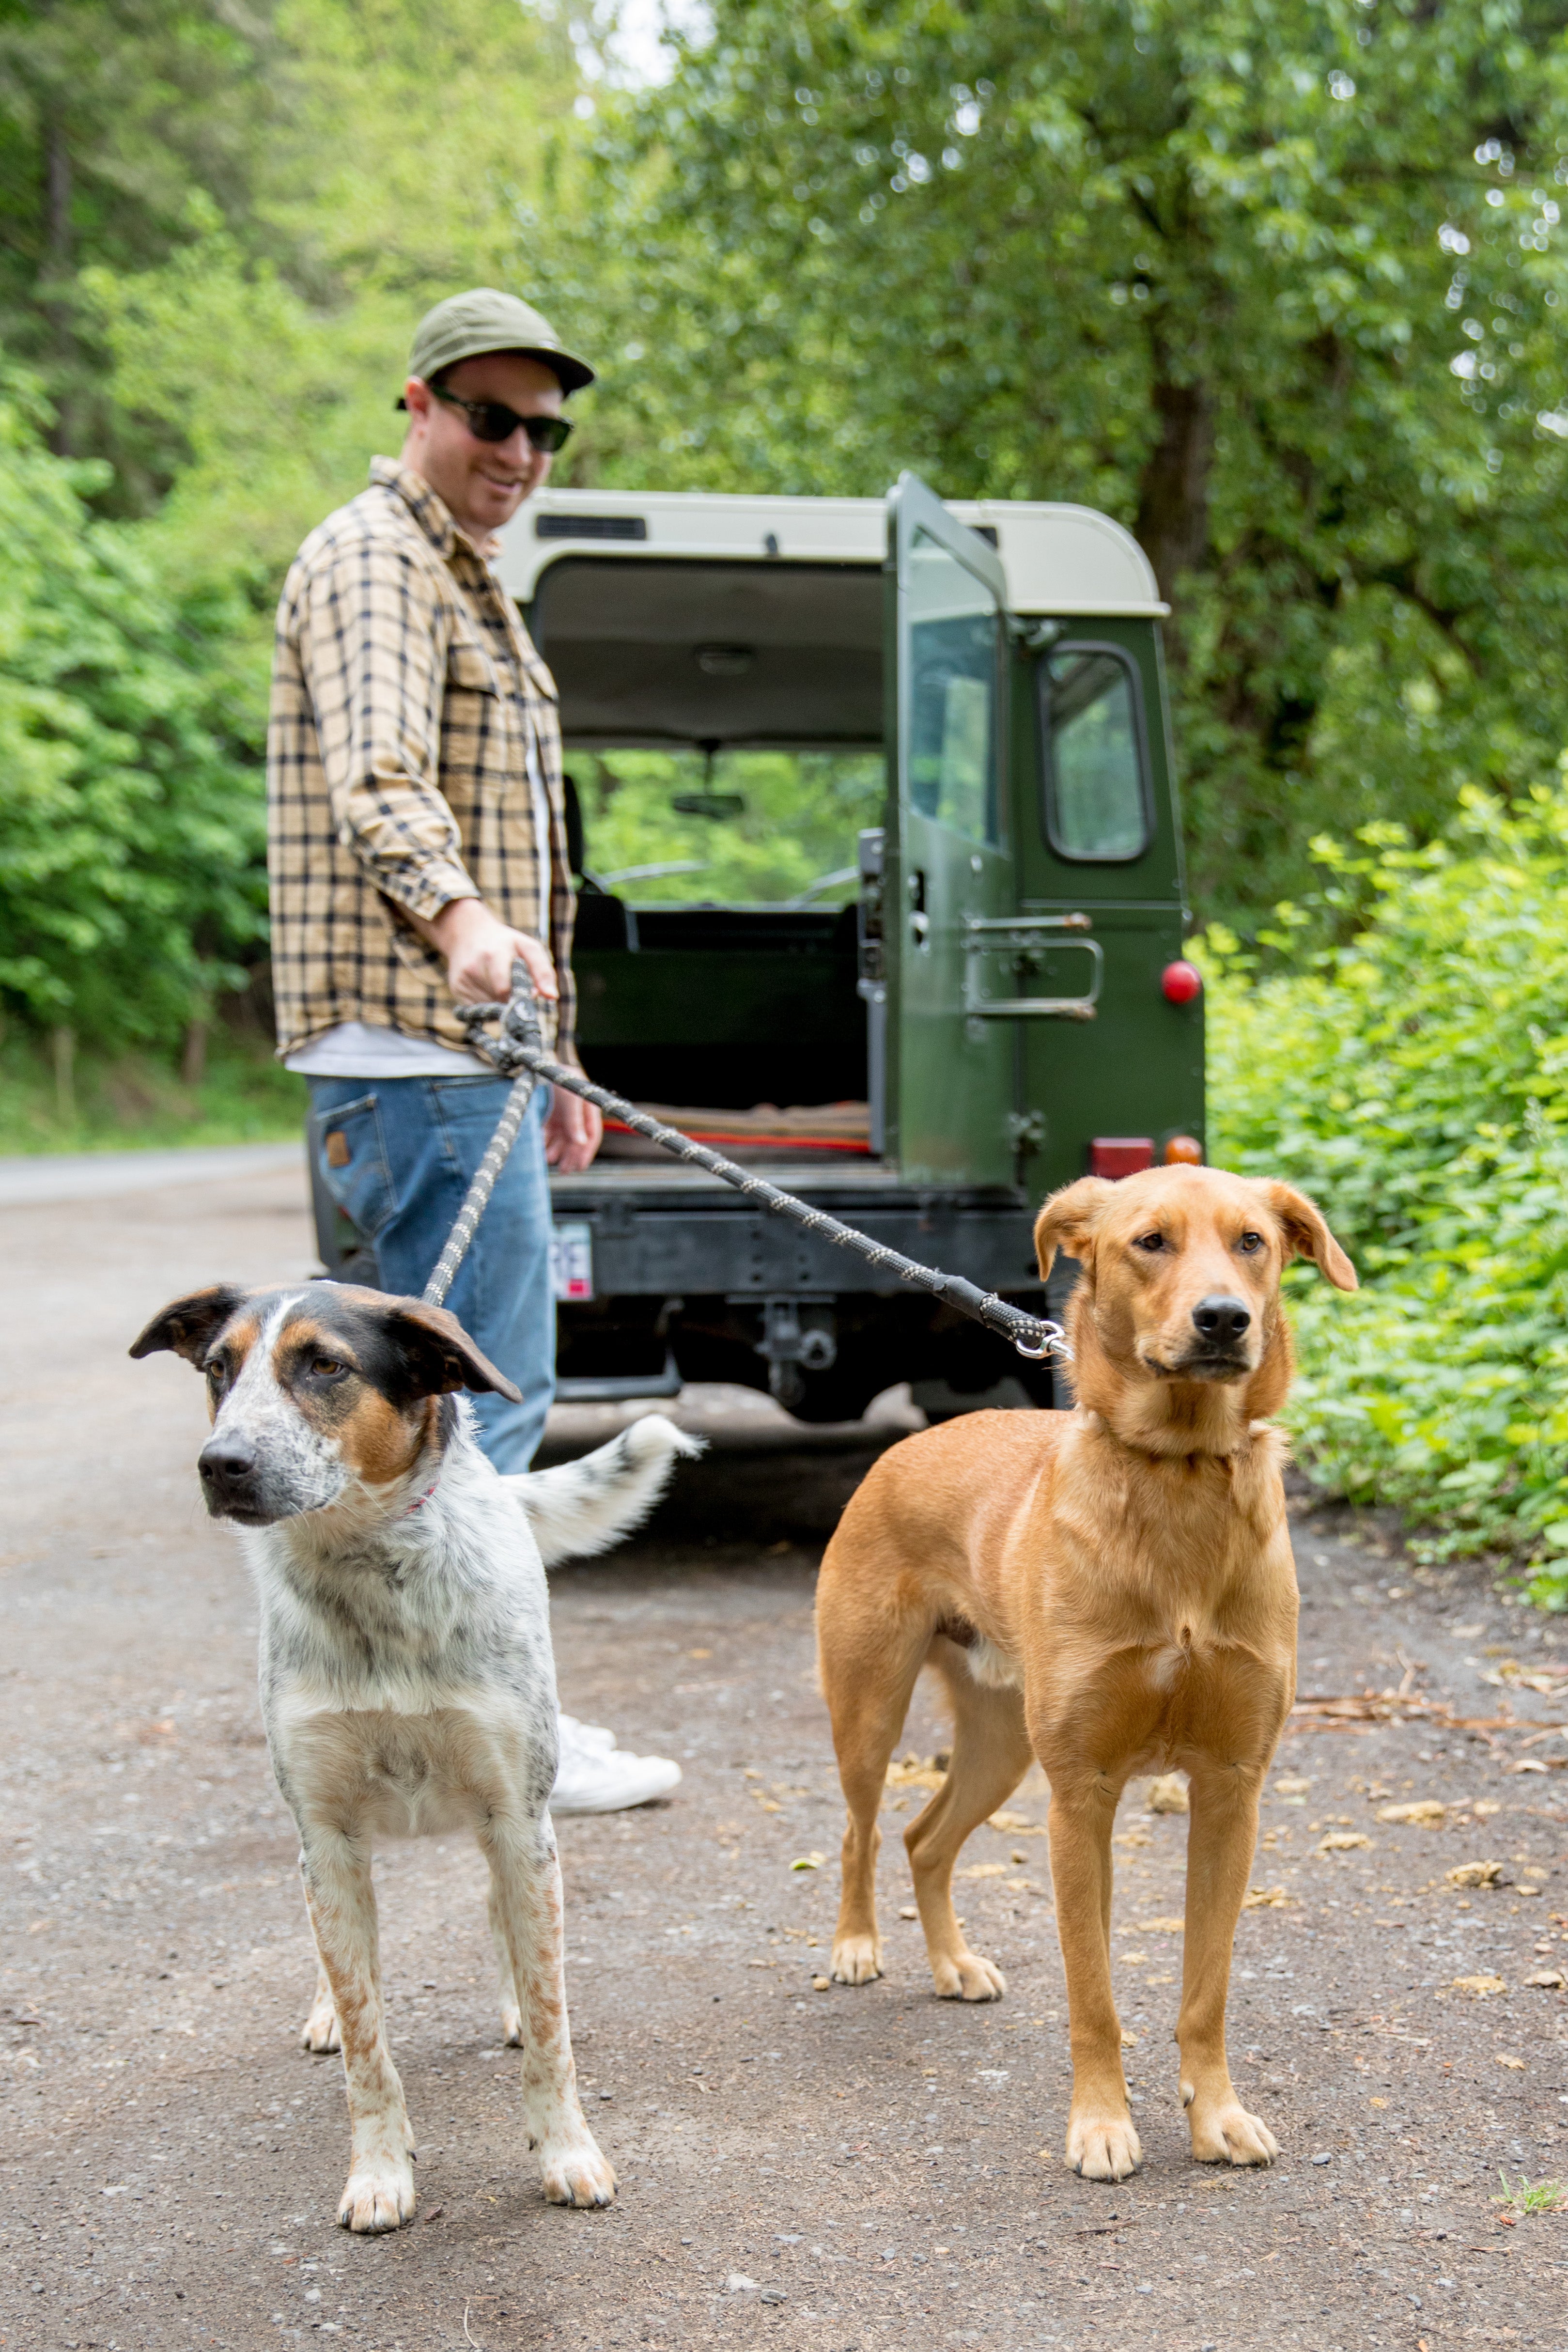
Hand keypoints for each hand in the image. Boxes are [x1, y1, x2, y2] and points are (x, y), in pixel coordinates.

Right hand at [424, 898, 557, 1007]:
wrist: (467, 932)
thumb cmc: (505, 943)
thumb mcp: (528, 948)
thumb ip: (543, 971)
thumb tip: (552, 997)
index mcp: (493, 955)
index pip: (504, 989)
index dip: (519, 996)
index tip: (527, 994)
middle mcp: (474, 968)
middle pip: (499, 1000)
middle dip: (511, 999)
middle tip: (515, 986)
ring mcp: (462, 980)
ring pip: (489, 1008)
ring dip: (500, 1003)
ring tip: (500, 982)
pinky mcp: (456, 989)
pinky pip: (478, 1009)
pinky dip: (488, 1004)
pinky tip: (488, 988)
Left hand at [545, 1074, 602, 1173]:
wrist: (548, 1065)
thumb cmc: (564, 1079)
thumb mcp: (571, 1099)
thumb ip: (575, 1120)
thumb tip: (580, 1143)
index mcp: (589, 1112)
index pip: (592, 1137)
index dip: (586, 1153)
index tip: (580, 1167)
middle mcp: (578, 1117)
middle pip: (576, 1141)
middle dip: (570, 1157)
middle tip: (564, 1171)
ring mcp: (565, 1117)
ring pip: (562, 1139)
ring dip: (556, 1150)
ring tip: (548, 1159)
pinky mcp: (553, 1116)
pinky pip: (550, 1132)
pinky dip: (545, 1141)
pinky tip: (540, 1147)